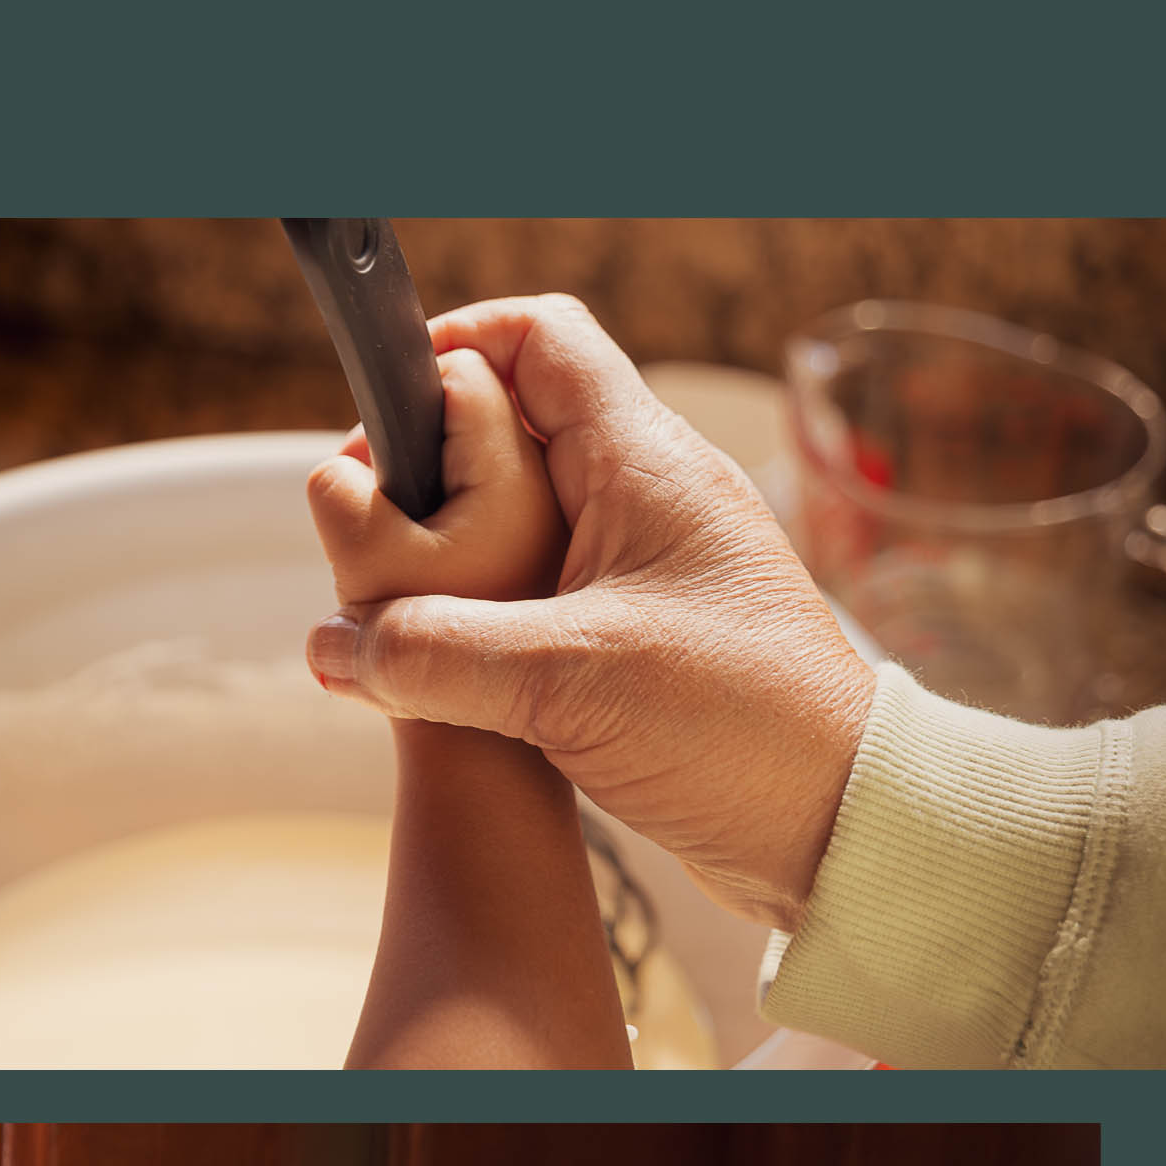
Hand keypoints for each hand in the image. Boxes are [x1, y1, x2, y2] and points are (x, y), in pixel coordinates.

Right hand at [303, 295, 879, 934]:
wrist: (831, 827)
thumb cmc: (739, 728)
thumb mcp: (567, 682)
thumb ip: (437, 655)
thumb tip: (334, 644)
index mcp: (646, 464)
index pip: (543, 339)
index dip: (457, 345)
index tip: (386, 403)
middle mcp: (646, 500)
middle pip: (514, 429)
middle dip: (431, 464)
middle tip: (367, 520)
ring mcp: (643, 570)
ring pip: (515, 521)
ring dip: (444, 552)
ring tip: (386, 602)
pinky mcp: (634, 640)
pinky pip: (532, 598)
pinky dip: (475, 616)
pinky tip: (436, 665)